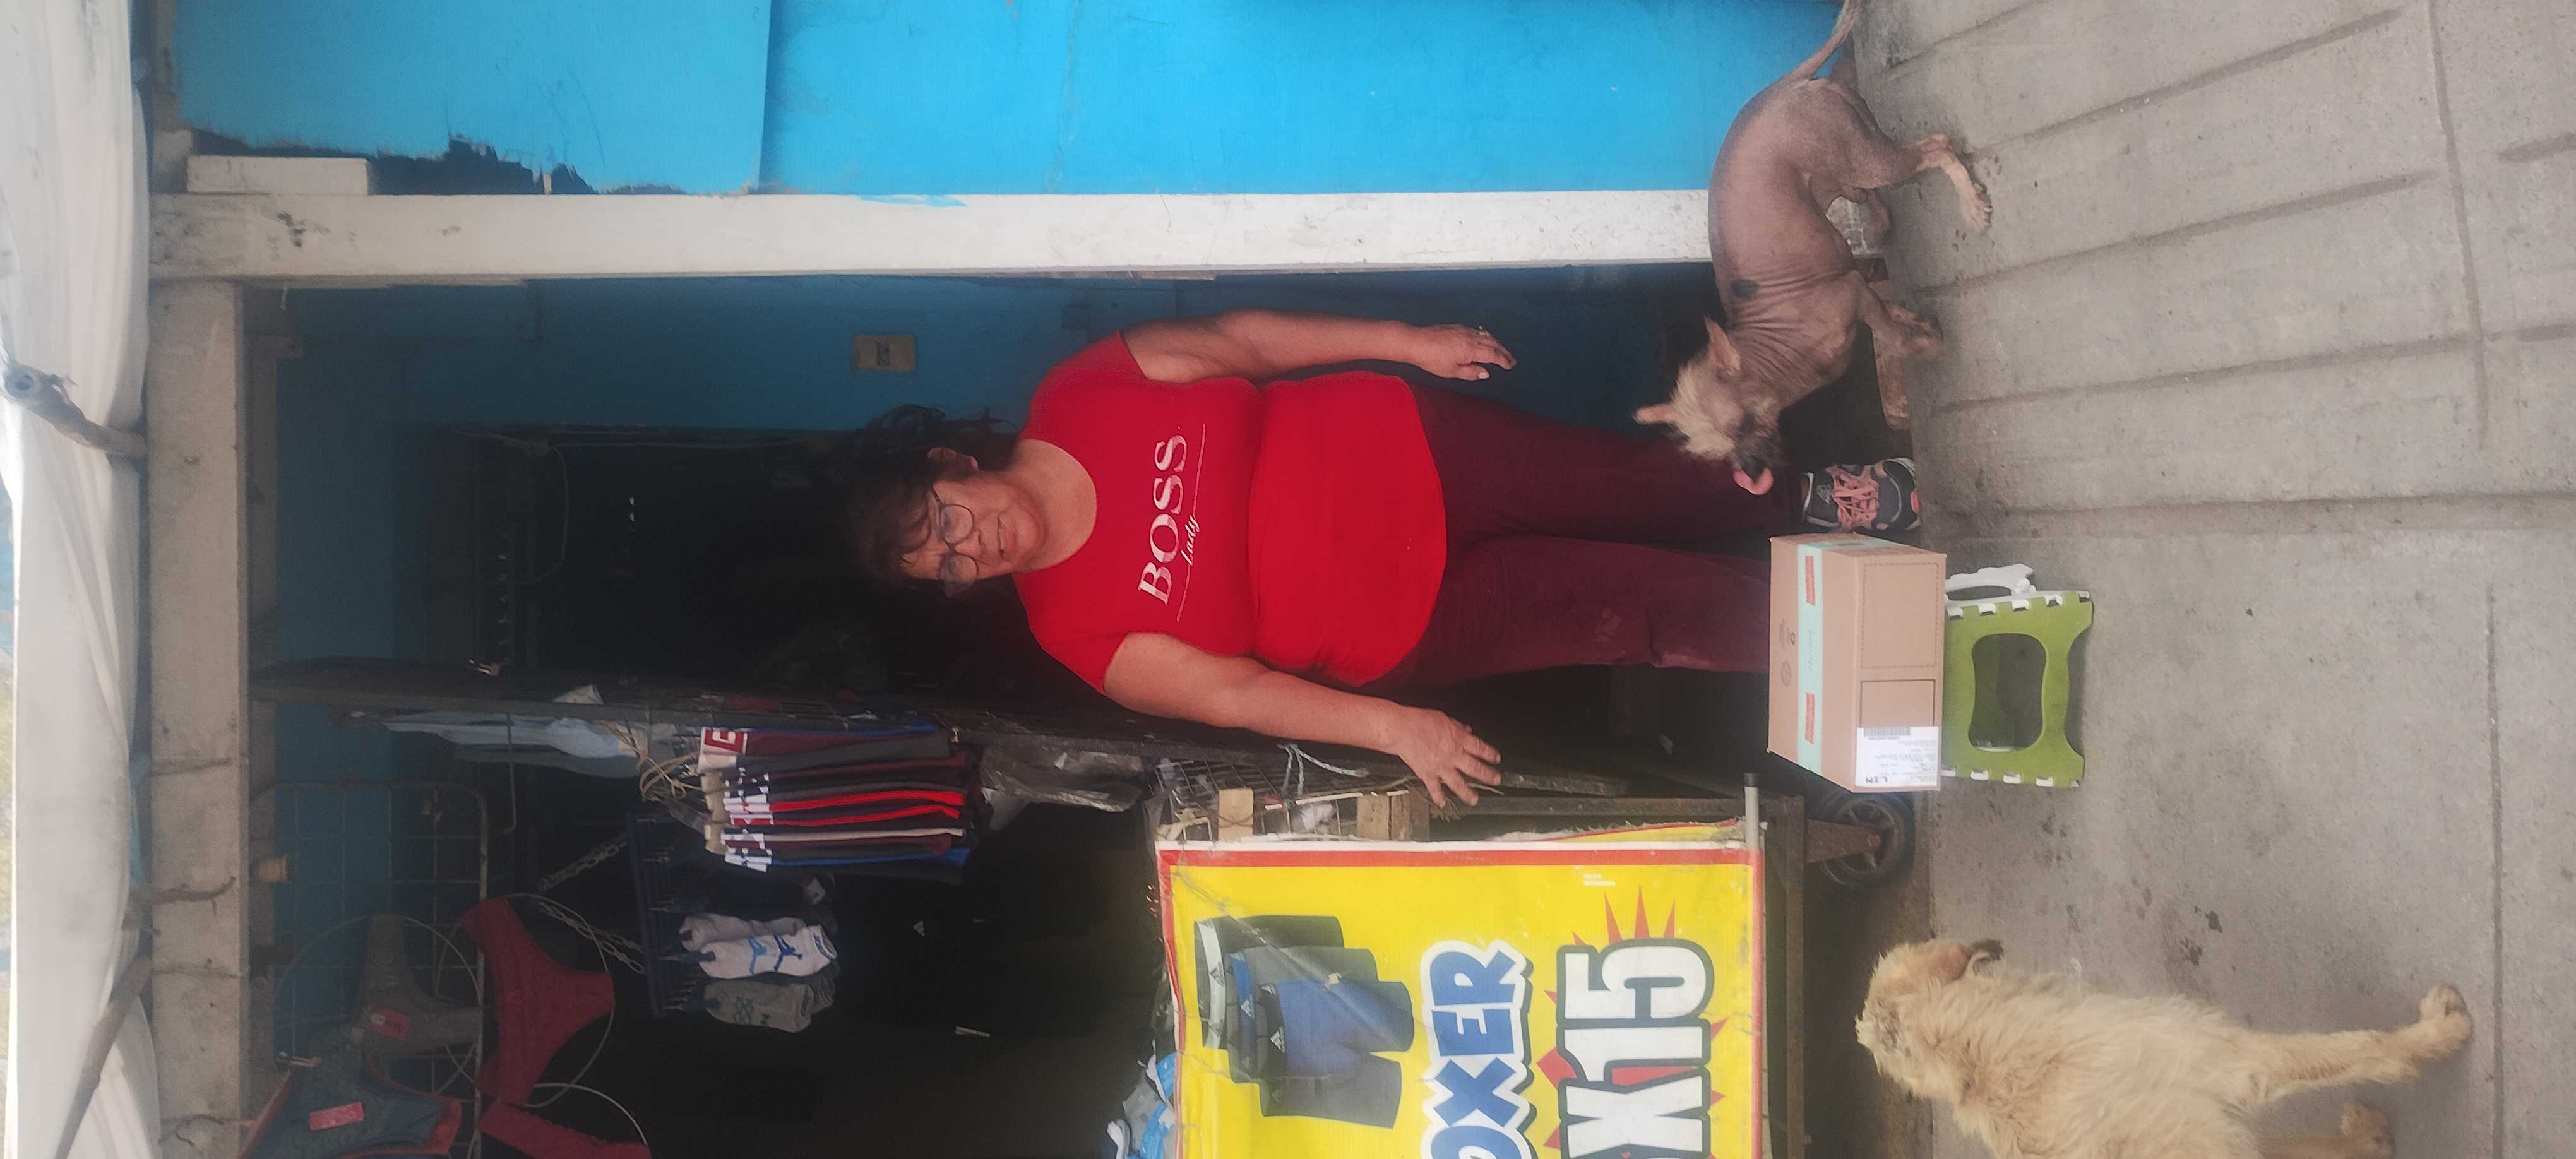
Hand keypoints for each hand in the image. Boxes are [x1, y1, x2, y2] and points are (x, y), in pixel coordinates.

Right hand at [1382, 708, 1501, 806]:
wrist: (1402, 730)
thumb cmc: (1420, 721)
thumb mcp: (1443, 718)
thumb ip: (1457, 726)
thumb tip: (1466, 729)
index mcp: (1458, 740)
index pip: (1480, 748)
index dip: (1490, 754)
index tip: (1496, 759)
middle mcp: (1453, 755)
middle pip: (1475, 768)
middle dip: (1487, 775)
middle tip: (1496, 780)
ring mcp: (1441, 767)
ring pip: (1459, 783)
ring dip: (1467, 793)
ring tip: (1474, 799)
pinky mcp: (1428, 774)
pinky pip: (1435, 788)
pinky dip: (1438, 797)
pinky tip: (1442, 803)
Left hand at [1409, 325, 1515, 380]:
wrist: (1416, 342)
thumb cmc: (1432, 359)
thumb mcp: (1452, 371)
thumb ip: (1471, 372)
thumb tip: (1485, 373)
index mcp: (1471, 350)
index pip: (1493, 355)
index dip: (1503, 361)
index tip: (1510, 365)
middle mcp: (1471, 338)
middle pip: (1493, 344)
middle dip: (1504, 352)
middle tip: (1512, 360)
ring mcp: (1465, 330)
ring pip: (1486, 336)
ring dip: (1497, 343)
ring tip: (1502, 351)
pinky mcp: (1458, 327)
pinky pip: (1478, 331)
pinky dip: (1486, 336)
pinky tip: (1485, 340)